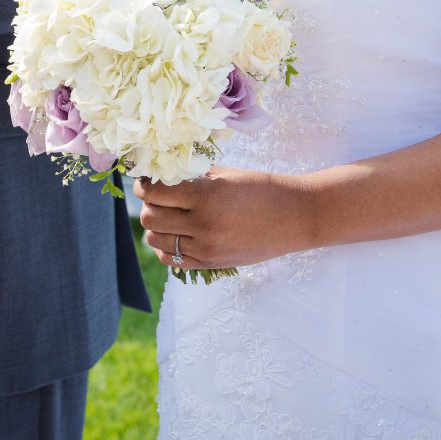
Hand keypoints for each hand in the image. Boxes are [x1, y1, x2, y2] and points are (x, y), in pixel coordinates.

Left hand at [136, 167, 312, 269]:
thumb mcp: (227, 175)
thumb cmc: (263, 189)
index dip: (145, 185)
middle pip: (150, 218)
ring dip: (156, 226)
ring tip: (168, 215)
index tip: (146, 180)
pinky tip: (177, 234)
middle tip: (157, 196)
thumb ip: (193, 177)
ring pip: (156, 240)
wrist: (296, 217)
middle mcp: (203, 225)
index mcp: (206, 196)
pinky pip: (172, 260)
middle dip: (148, 205)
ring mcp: (207, 249)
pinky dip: (167, 246)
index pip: (155, 193)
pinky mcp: (212, 264)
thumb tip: (162, 175)